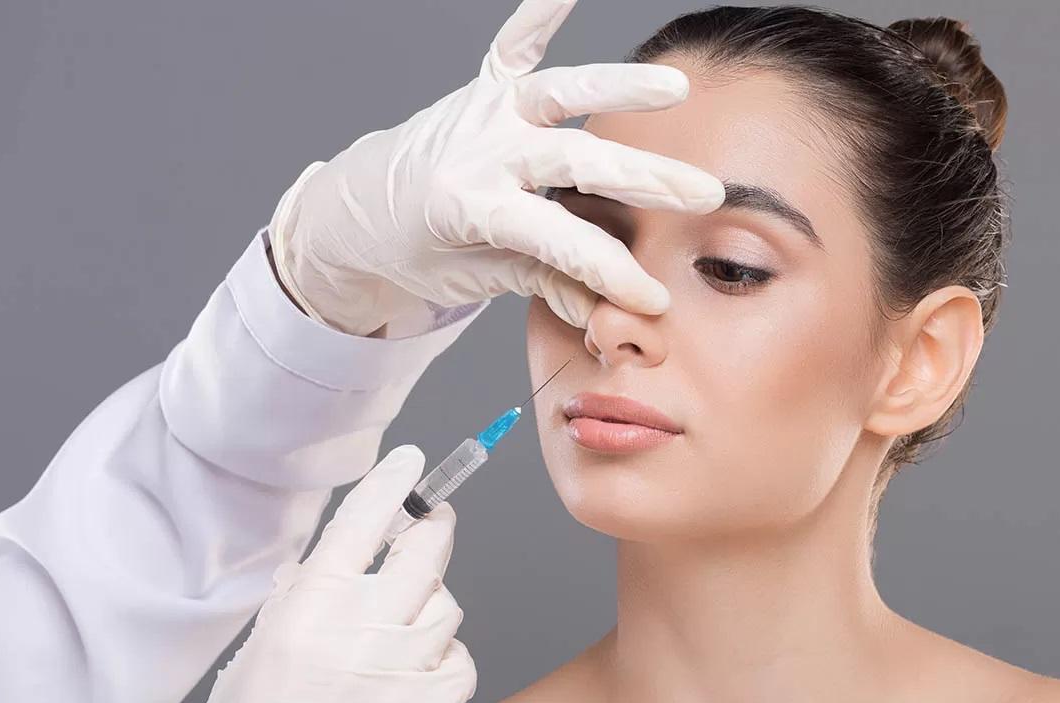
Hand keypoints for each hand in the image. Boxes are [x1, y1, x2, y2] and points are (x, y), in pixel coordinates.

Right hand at [185, 445, 474, 702]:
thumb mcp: (261, 650)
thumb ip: (303, 598)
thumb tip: (335, 557)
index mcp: (312, 609)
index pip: (362, 522)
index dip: (392, 484)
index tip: (410, 463)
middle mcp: (363, 630)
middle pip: (426, 550)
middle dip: (433, 528)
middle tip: (431, 523)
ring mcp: (404, 668)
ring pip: (447, 604)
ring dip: (429, 605)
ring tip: (398, 631)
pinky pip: (459, 657)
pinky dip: (443, 656)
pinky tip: (413, 671)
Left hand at [268, 0, 723, 335]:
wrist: (356, 214)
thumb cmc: (418, 252)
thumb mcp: (475, 279)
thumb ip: (543, 286)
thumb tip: (608, 315)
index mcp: (472, 208)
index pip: (559, 241)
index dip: (609, 271)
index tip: (655, 297)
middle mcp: (481, 150)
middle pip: (574, 161)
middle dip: (643, 179)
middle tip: (704, 194)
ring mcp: (483, 111)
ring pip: (557, 92)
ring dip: (618, 89)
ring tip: (675, 87)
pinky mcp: (483, 88)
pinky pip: (514, 44)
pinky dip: (542, 12)